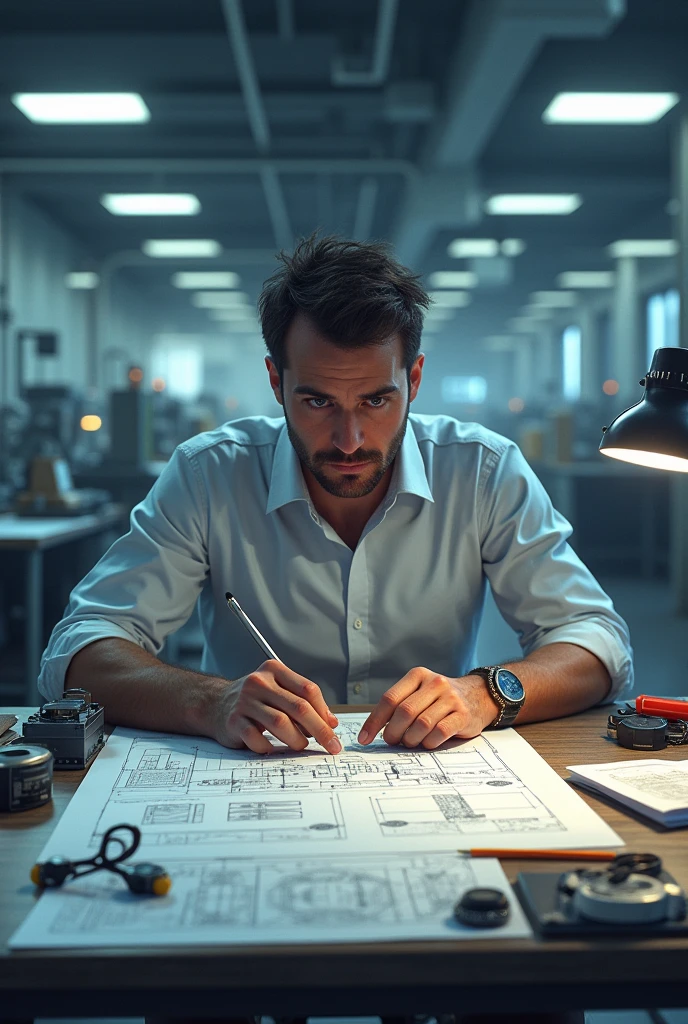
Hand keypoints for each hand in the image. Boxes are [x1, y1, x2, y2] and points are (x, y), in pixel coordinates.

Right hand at [211, 659, 340, 753]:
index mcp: (274, 670)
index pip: (308, 689)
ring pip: (280, 723)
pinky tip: (272, 748)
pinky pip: (258, 739)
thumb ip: (303, 702)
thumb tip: (331, 722)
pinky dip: (269, 747)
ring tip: (300, 745)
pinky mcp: (233, 721)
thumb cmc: (255, 699)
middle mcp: (259, 682)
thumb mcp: (278, 691)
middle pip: (298, 707)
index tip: (333, 728)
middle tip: (331, 745)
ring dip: (296, 739)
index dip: (324, 711)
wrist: (214, 703)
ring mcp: (245, 701)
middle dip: (320, 729)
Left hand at [357, 668, 499, 748]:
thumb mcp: (420, 692)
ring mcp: (450, 698)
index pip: (390, 699)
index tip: (364, 738)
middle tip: (391, 741)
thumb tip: (374, 730)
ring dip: (411, 739)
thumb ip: (400, 705)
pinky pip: (439, 732)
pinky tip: (427, 742)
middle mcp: (434, 683)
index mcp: (417, 676)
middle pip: (404, 712)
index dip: (374, 721)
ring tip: (410, 742)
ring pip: (421, 724)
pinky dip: (429, 742)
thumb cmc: (441, 699)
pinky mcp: (463, 715)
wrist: (479, 695)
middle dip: (393, 732)